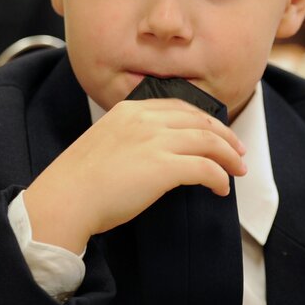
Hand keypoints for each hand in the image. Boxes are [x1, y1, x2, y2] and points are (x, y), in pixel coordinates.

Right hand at [22, 97, 246, 252]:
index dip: (204, 120)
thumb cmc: (79, 180)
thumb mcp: (104, 142)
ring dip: (229, 157)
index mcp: (129, 110)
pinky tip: (221, 188)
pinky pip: (206, 168)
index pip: (179, 106)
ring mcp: (154, 141)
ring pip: (209, 141)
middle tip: (237, 152)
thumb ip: (129, 137)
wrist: (66, 197)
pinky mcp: (163, 167)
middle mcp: (144, 119)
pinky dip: (220, 178)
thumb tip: (153, 153)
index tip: (216, 133)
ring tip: (237, 171)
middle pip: (200, 121)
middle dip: (225, 136)